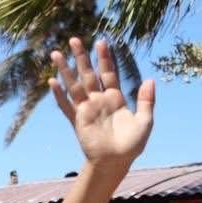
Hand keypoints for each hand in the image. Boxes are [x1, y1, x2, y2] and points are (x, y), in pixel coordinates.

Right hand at [49, 38, 155, 165]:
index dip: (105, 58)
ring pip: (74, 85)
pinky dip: (59, 95)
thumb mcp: (145, 121)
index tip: (101, 42)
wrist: (115, 162)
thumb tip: (150, 79)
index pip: (108, 73)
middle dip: (81, 57)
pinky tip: (51, 82)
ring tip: (56, 54)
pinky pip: (66, 105)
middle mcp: (99, 100)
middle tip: (74, 39)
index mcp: (115, 98)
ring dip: (65, 70)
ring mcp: (87, 109)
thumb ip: (146, 101)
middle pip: (88, 73)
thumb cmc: (132, 145)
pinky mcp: (78, 120)